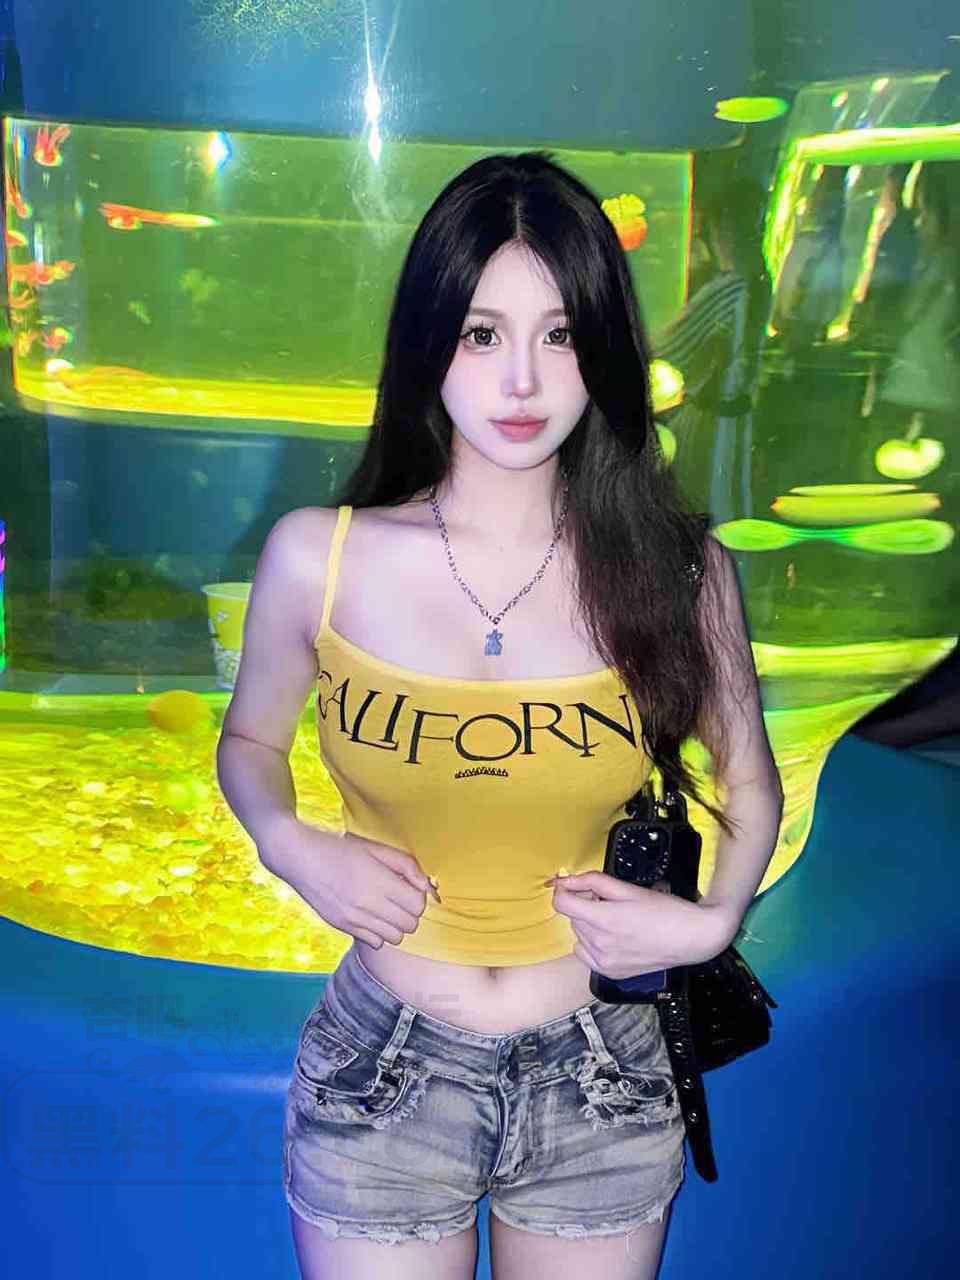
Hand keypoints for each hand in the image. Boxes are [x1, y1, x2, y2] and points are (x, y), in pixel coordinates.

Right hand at [260, 820, 439, 948]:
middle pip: (409, 924)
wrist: (300, 858)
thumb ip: (406, 865)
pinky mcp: (343, 926)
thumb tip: (427, 885)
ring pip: (395, 938)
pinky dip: (379, 933)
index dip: (419, 897)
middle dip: (410, 912)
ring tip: (386, 907)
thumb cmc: (340, 848)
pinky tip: (371, 916)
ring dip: (396, 924)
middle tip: (400, 897)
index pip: (417, 905)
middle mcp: (367, 904)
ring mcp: (354, 918)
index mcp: (378, 881)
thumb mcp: (376, 848)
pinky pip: (375, 943)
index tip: (410, 888)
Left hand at [545, 870, 737, 978]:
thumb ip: (593, 882)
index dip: (564, 890)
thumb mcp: (628, 888)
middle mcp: (600, 945)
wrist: (691, 938)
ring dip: (589, 924)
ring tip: (616, 920)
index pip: (561, 904)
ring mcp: (604, 962)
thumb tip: (565, 879)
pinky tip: (613, 937)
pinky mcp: (610, 973)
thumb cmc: (665, 911)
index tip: (571, 886)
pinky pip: (585, 953)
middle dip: (584, 905)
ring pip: (579, 934)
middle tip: (609, 902)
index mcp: (604, 920)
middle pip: (573, 918)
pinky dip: (592, 943)